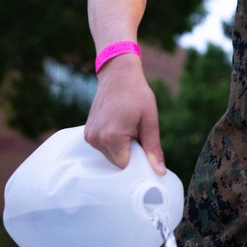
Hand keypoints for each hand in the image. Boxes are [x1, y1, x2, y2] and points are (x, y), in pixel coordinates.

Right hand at [83, 54, 166, 174]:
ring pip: (109, 155)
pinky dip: (111, 141)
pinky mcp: (87, 133)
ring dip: (119, 146)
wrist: (118, 74)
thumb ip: (153, 148)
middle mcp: (97, 138)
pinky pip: (102, 146)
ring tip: (125, 125)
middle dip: (128, 151)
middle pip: (117, 162)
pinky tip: (117, 124)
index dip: (137, 157)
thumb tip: (159, 171)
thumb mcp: (150, 120)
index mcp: (112, 137)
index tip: (141, 143)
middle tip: (135, 131)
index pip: (126, 165)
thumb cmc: (136, 94)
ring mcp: (89, 136)